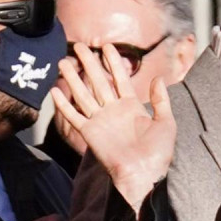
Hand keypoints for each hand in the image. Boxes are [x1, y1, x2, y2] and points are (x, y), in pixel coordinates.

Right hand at [51, 42, 175, 211]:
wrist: (143, 175)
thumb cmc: (157, 154)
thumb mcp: (166, 124)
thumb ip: (161, 101)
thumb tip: (158, 78)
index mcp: (131, 107)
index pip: (120, 79)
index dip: (114, 63)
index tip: (107, 46)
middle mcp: (113, 111)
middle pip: (99, 81)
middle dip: (89, 63)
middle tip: (79, 46)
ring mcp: (100, 121)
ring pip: (83, 94)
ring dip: (73, 78)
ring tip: (63, 62)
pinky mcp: (89, 133)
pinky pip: (74, 116)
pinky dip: (64, 105)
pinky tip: (54, 92)